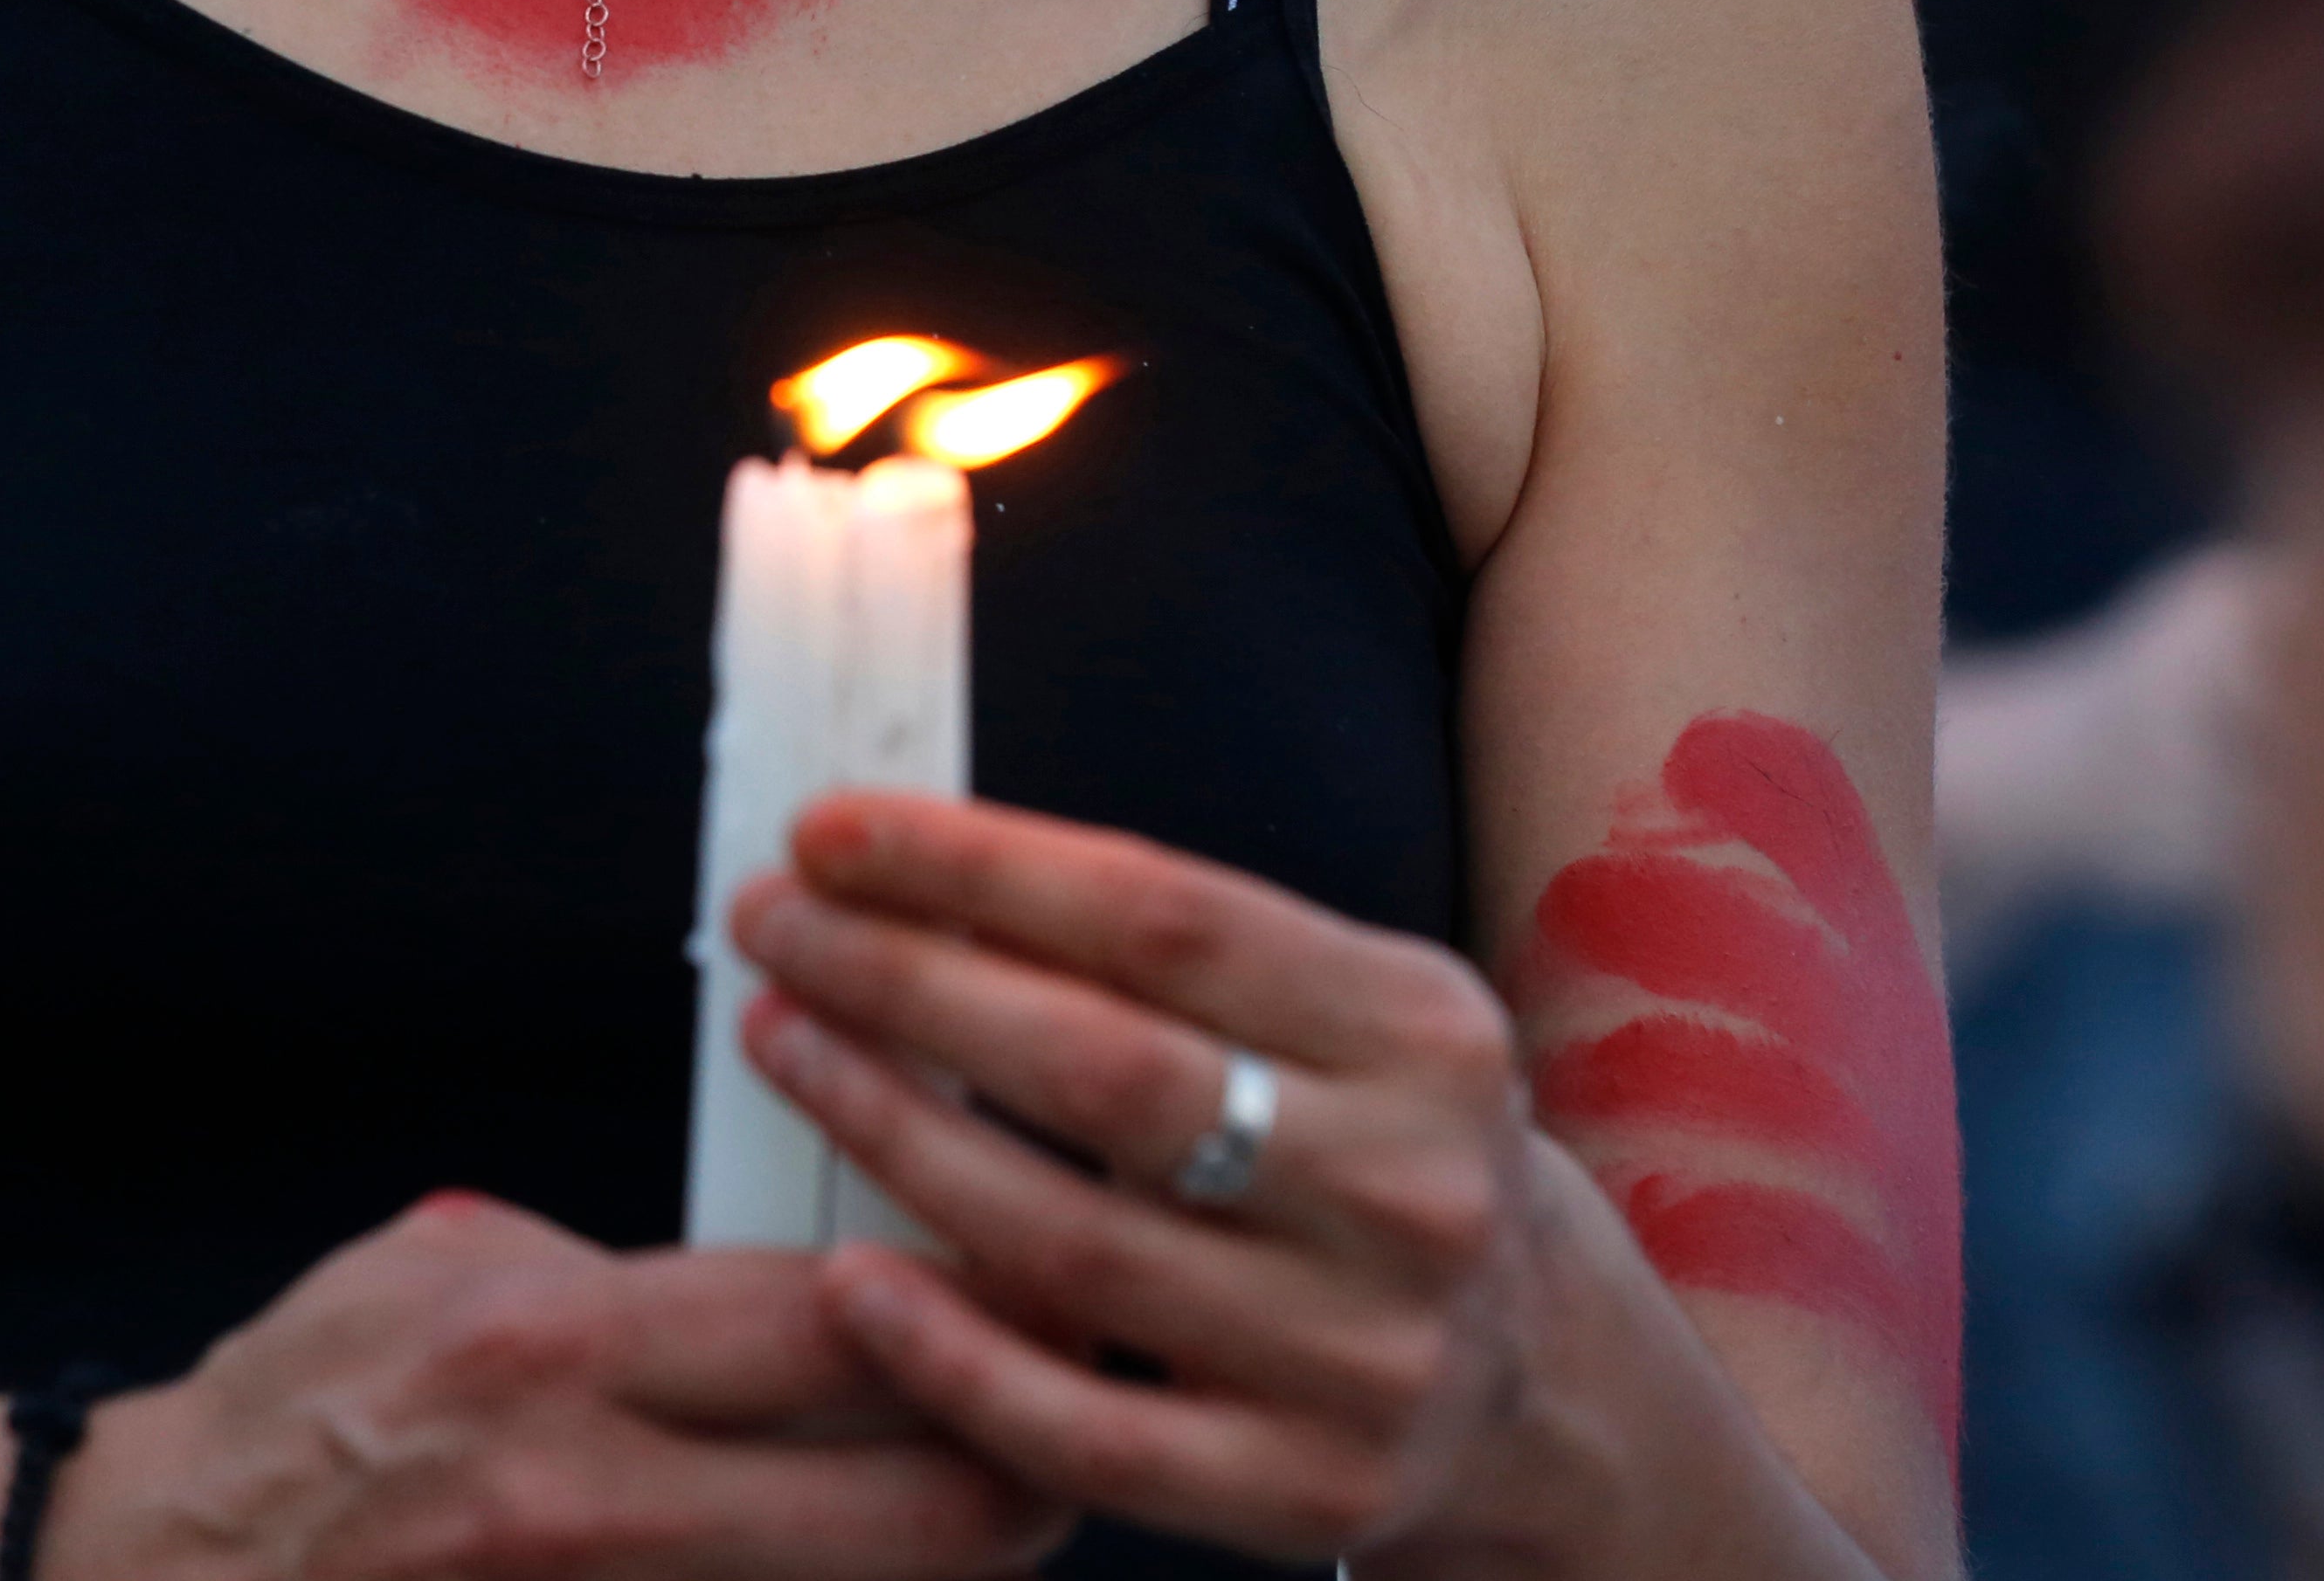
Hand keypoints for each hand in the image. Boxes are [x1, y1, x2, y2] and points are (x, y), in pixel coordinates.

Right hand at [52, 1192, 1072, 1580]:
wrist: (155, 1578)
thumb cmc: (296, 1422)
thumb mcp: (441, 1272)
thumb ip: (619, 1269)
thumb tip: (778, 1254)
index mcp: (560, 1349)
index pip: (854, 1327)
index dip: (991, 1310)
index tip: (1057, 1283)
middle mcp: (591, 1499)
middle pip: (920, 1506)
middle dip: (1033, 1468)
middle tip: (1076, 1422)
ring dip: (952, 1554)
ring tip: (995, 1500)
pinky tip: (853, 1555)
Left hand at [734, 797, 1698, 1574]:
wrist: (1547, 1390)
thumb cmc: (1385, 1154)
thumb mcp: (1352, 1022)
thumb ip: (1180, 950)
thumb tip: (923, 861)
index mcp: (1422, 1033)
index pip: (1165, 916)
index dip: (979, 866)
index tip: (832, 831)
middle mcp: (1408, 1189)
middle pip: (1104, 1070)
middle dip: (904, 983)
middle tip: (776, 928)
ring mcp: (1359, 1355)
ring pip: (1071, 1242)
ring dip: (893, 1135)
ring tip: (787, 1046)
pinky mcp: (1300, 1490)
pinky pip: (1082, 1427)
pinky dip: (949, 1353)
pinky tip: (851, 1277)